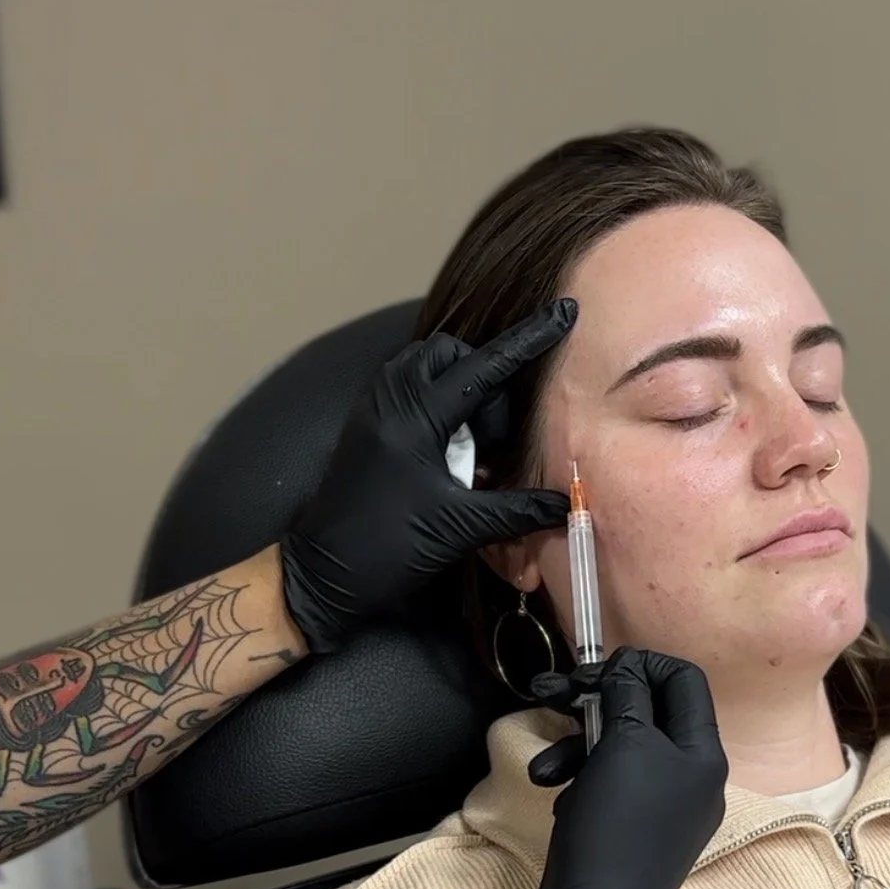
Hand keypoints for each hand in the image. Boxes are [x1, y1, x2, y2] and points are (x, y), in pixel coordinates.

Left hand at [280, 302, 576, 653]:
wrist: (321, 576)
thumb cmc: (386, 549)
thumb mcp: (459, 529)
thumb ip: (517, 510)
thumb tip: (568, 503)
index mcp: (414, 417)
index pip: (483, 365)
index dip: (528, 340)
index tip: (563, 312)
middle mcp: (389, 399)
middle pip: (450, 353)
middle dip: (485, 379)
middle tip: (492, 440)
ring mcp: (372, 409)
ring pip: (426, 367)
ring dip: (460, 390)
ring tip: (472, 446)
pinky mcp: (365, 425)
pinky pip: (408, 388)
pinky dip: (437, 403)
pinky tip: (449, 450)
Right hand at [497, 649, 727, 888]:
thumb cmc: (614, 828)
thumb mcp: (621, 747)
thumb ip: (627, 697)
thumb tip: (627, 669)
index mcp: (705, 754)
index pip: (683, 680)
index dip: (638, 664)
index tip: (591, 669)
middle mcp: (697, 777)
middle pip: (649, 710)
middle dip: (596, 702)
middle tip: (551, 693)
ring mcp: (671, 806)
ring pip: (624, 747)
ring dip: (579, 746)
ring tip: (546, 770)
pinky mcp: (642, 828)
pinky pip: (616, 783)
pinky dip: (584, 780)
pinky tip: (559, 795)